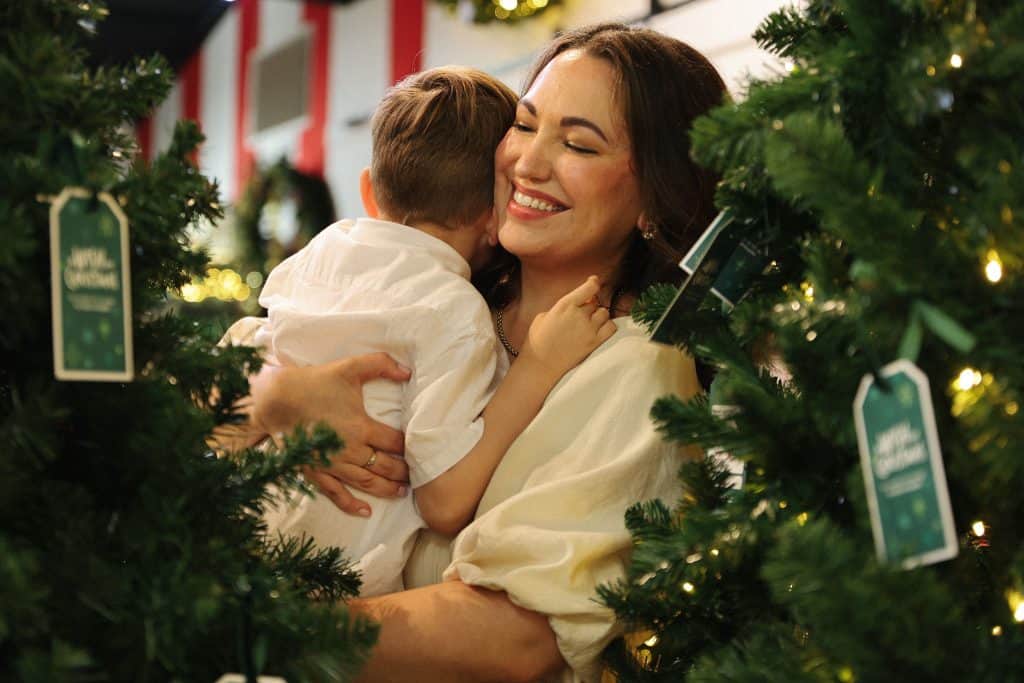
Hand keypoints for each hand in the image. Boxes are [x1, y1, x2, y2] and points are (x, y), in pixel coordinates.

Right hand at [251, 353, 411, 515]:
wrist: (277, 399)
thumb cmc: (315, 382)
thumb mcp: (350, 367)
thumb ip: (380, 364)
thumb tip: (407, 371)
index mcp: (361, 427)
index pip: (395, 443)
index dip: (410, 447)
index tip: (420, 449)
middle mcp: (350, 450)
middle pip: (385, 467)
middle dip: (404, 472)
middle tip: (417, 475)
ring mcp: (333, 464)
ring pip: (367, 483)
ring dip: (387, 489)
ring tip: (402, 492)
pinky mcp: (316, 472)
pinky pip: (336, 493)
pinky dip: (352, 504)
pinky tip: (366, 511)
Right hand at [520, 276, 616, 381]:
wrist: (540, 364)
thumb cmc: (537, 340)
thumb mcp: (543, 316)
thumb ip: (561, 308)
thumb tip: (574, 305)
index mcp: (564, 305)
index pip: (589, 288)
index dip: (593, 283)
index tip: (593, 283)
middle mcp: (579, 314)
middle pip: (595, 302)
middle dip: (590, 305)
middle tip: (583, 313)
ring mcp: (588, 329)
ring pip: (604, 313)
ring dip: (599, 315)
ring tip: (590, 322)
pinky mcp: (594, 342)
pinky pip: (611, 327)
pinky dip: (607, 326)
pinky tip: (599, 329)